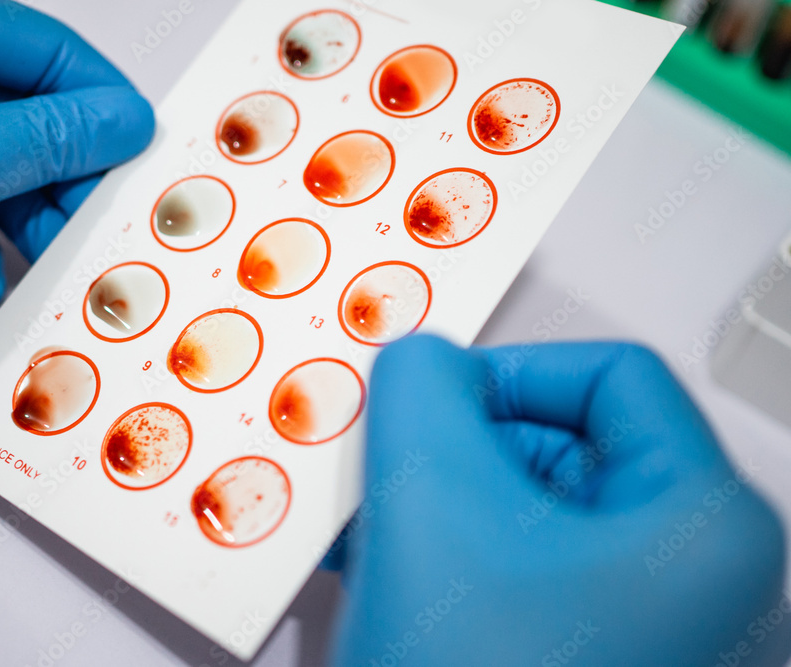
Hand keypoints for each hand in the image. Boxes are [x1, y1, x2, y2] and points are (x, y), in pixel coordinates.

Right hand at [331, 337, 785, 665]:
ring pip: (523, 507)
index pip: (610, 376)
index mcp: (701, 522)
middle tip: (387, 474)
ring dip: (435, 503)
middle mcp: (686, 573)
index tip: (432, 406)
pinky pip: (508, 566)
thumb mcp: (430, 500)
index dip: (508, 373)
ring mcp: (636, 622)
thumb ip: (419, 390)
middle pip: (564, 442)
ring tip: (371, 528)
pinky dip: (443, 552)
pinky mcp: (580, 655)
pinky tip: (381, 570)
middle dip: (455, 452)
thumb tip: (420, 359)